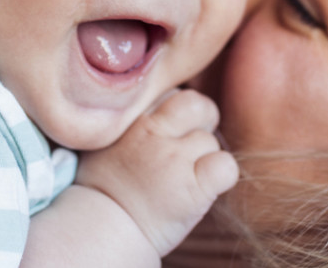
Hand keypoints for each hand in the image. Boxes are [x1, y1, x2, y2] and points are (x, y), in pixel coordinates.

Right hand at [74, 88, 238, 255]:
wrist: (101, 231)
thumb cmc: (103, 188)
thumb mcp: (105, 139)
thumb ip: (133, 119)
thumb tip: (164, 107)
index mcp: (131, 117)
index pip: (172, 95)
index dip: (175, 115)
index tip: (166, 135)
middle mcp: (152, 133)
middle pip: (197, 105)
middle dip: (201, 122)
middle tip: (190, 147)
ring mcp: (173, 160)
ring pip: (212, 141)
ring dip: (204, 158)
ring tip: (183, 178)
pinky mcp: (193, 189)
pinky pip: (226, 166)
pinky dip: (221, 176)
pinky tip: (204, 188)